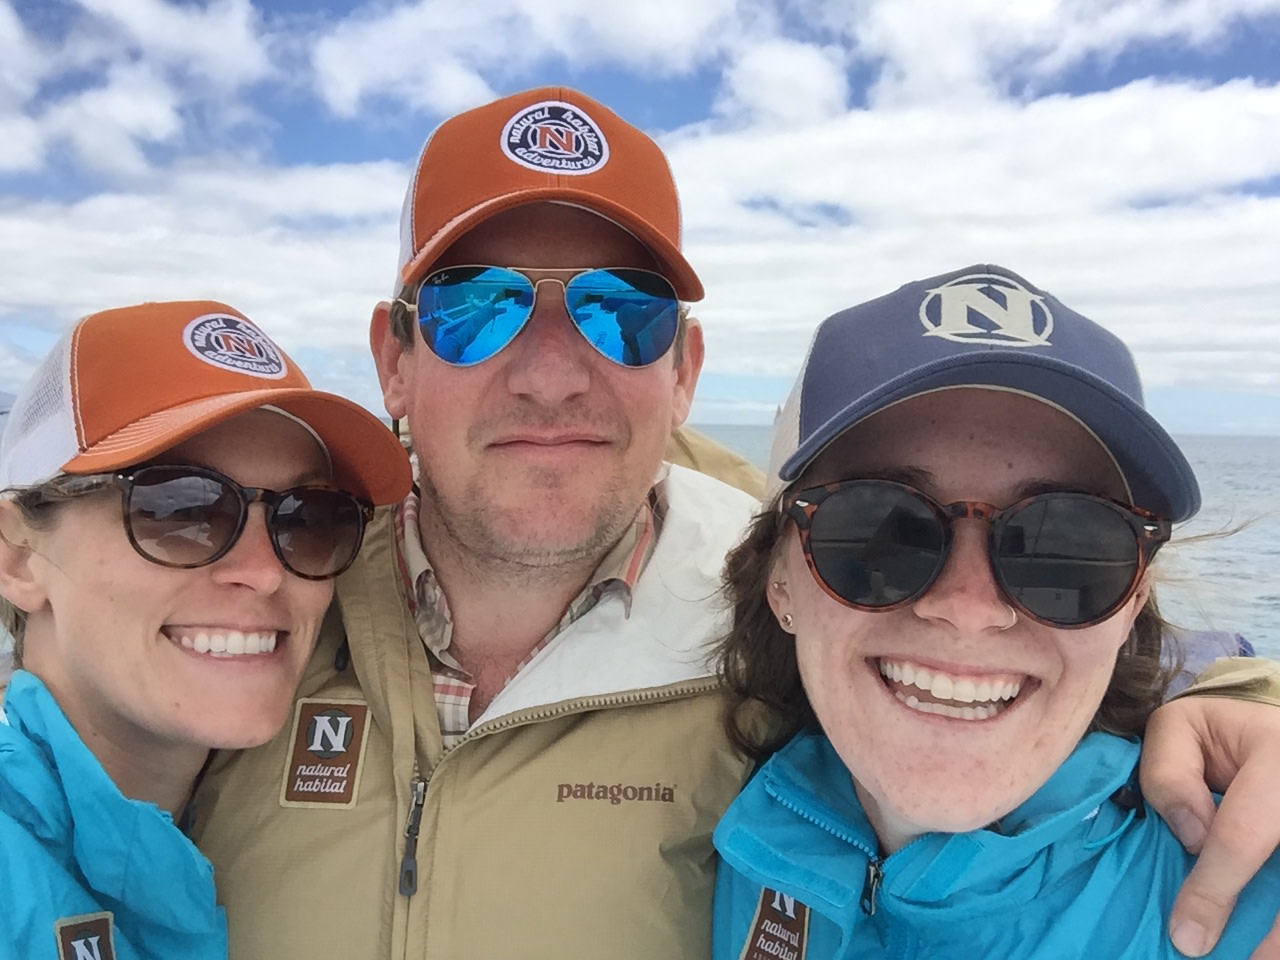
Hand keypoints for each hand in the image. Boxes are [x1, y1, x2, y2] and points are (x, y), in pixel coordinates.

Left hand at [1140, 695, 1279, 957]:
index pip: (1242, 834)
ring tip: (1250, 956)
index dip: (1214, 889)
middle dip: (1264, 933)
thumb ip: (1170, 774)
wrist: (1272, 730)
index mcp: (1278, 756)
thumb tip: (1193, 837)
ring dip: (1277, 936)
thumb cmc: (1219, 732)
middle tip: (1221, 959)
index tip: (1187, 935)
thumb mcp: (1178, 728)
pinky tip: (1263, 945)